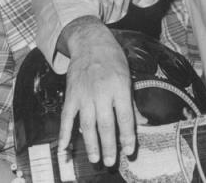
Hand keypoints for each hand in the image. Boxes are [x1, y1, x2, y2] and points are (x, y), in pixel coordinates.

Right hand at [58, 18, 135, 166]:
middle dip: (109, 145)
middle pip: (106, 124)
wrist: (90, 42)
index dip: (127, 136)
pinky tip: (64, 147)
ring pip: (87, 124)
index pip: (125, 117)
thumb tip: (141, 122)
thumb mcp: (128, 76)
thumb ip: (131, 101)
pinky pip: (67, 117)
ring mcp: (84, 94)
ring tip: (95, 158)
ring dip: (91, 143)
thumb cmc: (112, 59)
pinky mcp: (71, 95)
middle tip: (110, 162)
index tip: (129, 151)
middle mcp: (102, 92)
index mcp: (119, 87)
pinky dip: (64, 133)